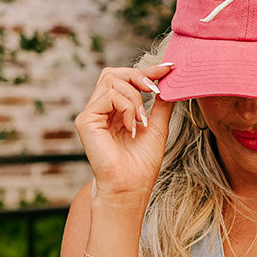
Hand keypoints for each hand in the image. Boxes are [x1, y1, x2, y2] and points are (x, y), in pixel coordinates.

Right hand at [74, 63, 175, 202]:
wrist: (131, 188)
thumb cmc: (142, 165)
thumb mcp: (157, 127)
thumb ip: (160, 104)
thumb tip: (170, 82)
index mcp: (115, 111)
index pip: (126, 80)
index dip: (147, 70)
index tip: (169, 68)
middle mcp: (101, 110)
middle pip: (114, 73)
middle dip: (139, 75)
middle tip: (157, 88)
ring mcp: (92, 114)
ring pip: (112, 80)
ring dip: (135, 97)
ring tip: (142, 121)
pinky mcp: (86, 120)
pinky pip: (109, 95)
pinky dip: (126, 107)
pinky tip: (131, 127)